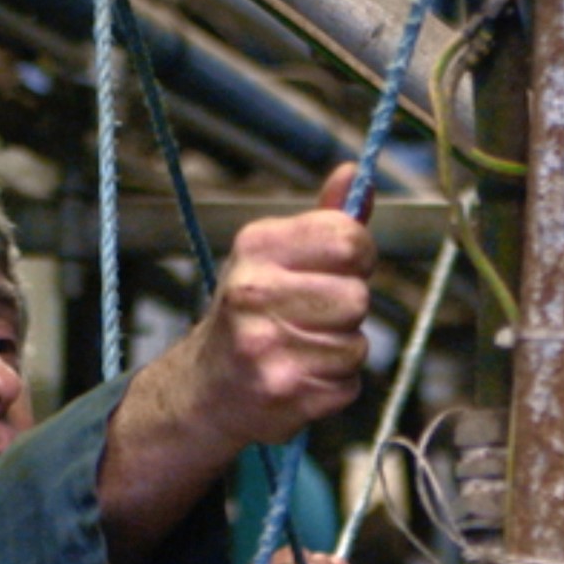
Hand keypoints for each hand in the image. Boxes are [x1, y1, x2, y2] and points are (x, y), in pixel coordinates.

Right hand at [185, 168, 376, 448]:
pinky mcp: (284, 392)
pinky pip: (348, 385)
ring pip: (356, 344)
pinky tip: (301, 377)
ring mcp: (267, 345)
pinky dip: (334, 386)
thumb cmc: (250, 314)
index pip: (348, 239)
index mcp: (257, 246)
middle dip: (348, 310)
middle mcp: (255, 292)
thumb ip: (323, 219)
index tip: (341, 268)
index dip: (359, 255)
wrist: (205, 390)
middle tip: (314, 317)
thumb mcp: (274, 257)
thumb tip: (355, 172)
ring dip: (341, 351)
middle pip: (357, 297)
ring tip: (303, 348)